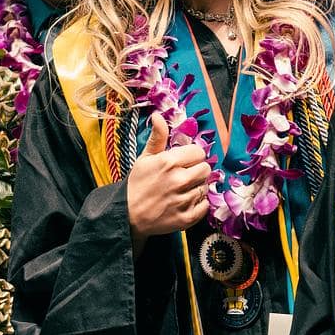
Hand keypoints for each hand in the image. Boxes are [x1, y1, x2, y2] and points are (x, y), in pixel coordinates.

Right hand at [126, 114, 210, 250]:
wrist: (127, 215)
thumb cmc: (137, 184)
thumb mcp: (145, 158)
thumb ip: (157, 137)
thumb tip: (158, 115)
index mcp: (169, 162)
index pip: (199, 153)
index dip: (193, 156)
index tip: (185, 162)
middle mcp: (178, 180)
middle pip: (206, 169)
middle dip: (197, 171)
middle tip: (185, 176)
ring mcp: (183, 200)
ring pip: (205, 187)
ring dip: (197, 188)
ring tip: (182, 190)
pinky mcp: (186, 218)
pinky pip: (205, 206)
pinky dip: (198, 204)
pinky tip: (185, 202)